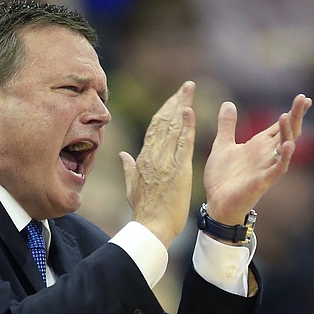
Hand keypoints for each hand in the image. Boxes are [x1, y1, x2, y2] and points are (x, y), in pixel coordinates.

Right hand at [119, 81, 195, 247]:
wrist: (151, 227)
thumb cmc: (144, 210)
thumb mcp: (131, 187)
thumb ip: (128, 168)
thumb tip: (123, 154)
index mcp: (143, 158)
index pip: (155, 128)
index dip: (165, 111)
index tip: (174, 98)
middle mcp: (153, 156)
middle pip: (164, 121)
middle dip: (176, 101)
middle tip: (187, 86)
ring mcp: (165, 162)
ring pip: (174, 128)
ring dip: (183, 106)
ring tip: (190, 91)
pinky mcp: (178, 170)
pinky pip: (183, 144)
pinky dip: (187, 126)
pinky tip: (190, 111)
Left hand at [203, 94, 311, 224]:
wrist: (216, 203)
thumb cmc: (222, 178)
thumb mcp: (222, 145)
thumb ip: (227, 125)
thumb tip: (228, 103)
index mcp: (258, 145)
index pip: (279, 126)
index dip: (292, 112)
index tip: (304, 98)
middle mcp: (266, 155)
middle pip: (287, 133)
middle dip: (296, 116)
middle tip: (303, 99)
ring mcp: (266, 168)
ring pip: (284, 148)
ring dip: (287, 132)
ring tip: (288, 115)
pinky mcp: (262, 182)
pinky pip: (277, 169)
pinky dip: (284, 158)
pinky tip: (288, 145)